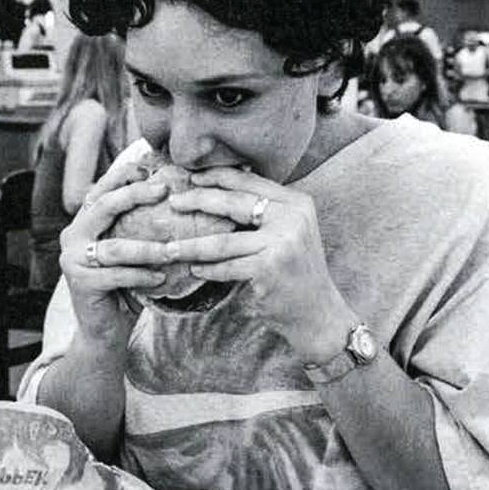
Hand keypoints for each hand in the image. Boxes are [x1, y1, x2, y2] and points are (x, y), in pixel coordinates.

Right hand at [58, 159, 173, 349]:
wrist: (103, 332)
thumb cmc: (124, 289)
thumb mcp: (131, 253)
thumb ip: (139, 227)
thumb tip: (175, 196)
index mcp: (83, 223)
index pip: (101, 190)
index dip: (124, 175)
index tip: (152, 168)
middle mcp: (72, 236)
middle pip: (104, 206)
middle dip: (135, 194)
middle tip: (165, 190)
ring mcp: (72, 259)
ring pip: (115, 247)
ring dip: (149, 248)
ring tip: (175, 250)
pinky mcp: (80, 283)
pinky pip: (117, 275)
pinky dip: (142, 276)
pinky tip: (162, 278)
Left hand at [167, 168, 356, 362]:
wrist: (318, 312)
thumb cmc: (295, 271)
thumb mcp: (288, 231)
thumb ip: (263, 210)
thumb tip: (217, 188)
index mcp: (295, 202)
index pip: (248, 181)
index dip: (216, 177)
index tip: (190, 178)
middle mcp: (292, 217)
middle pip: (233, 203)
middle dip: (197, 201)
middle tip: (172, 203)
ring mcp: (282, 242)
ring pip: (224, 241)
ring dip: (192, 245)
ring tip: (169, 248)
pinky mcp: (270, 267)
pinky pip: (228, 266)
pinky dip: (209, 269)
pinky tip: (194, 269)